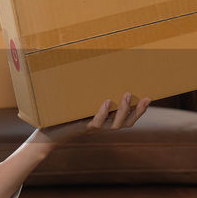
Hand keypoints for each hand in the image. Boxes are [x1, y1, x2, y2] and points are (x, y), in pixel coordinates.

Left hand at [34, 92, 150, 147]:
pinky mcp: (81, 128)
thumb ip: (89, 90)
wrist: (47, 130)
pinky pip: (95, 123)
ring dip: (122, 110)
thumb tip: (98, 67)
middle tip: (146, 98)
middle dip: (138, 111)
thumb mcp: (79, 100)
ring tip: (126, 95)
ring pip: (114, 124)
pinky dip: (102, 113)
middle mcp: (102, 125)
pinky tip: (105, 102)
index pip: (128, 118)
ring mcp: (92, 127)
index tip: (149, 97)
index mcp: (104, 119)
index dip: (140, 111)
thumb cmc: (63, 113)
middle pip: (126, 123)